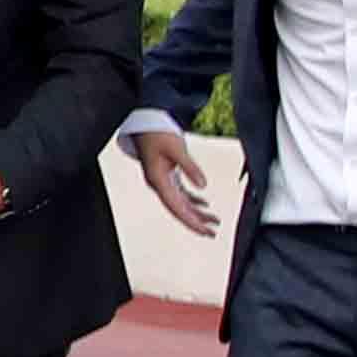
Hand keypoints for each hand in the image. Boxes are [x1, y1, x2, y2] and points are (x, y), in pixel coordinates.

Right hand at [126, 122, 218, 239]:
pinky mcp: (166, 175)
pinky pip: (180, 194)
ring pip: (180, 203)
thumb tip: (203, 186)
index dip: (191, 221)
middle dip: (195, 222)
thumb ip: (190, 168)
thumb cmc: (156, 134)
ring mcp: (161, 180)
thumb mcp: (177, 149)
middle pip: (178, 209)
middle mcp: (158, 184)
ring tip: (213, 222)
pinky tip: (203, 204)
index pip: (176, 207)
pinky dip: (192, 201)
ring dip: (196, 213)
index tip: (204, 231)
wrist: (143, 124)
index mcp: (158, 181)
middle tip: (211, 233)